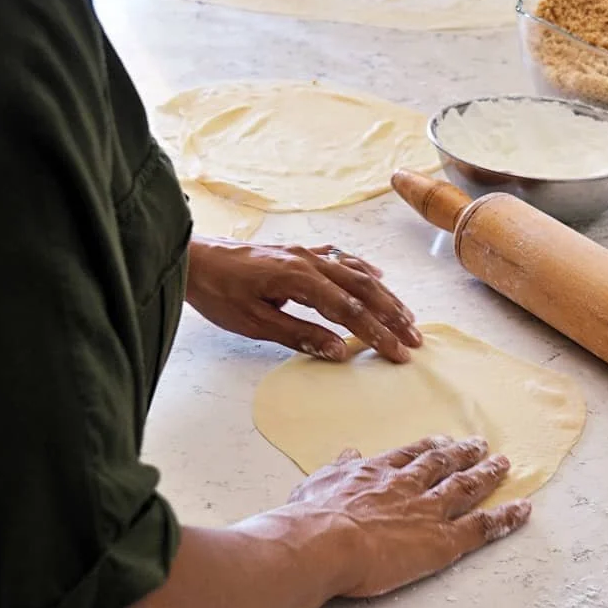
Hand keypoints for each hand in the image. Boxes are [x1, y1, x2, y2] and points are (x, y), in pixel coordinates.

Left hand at [186, 236, 422, 362]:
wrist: (192, 259)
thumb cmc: (217, 293)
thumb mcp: (255, 322)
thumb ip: (300, 335)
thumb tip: (340, 351)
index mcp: (299, 279)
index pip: (350, 311)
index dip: (378, 334)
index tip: (398, 353)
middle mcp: (310, 262)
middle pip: (363, 290)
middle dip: (392, 316)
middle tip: (414, 339)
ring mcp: (306, 254)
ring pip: (357, 273)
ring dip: (384, 296)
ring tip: (407, 316)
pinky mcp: (299, 253)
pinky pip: (341, 258)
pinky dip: (363, 269)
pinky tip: (377, 279)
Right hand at [290, 436, 531, 597]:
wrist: (322, 541)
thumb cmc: (311, 518)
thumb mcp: (317, 483)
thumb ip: (337, 469)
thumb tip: (348, 454)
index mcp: (378, 473)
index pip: (410, 455)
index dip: (429, 448)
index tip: (442, 441)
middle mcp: (409, 486)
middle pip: (444, 464)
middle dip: (464, 454)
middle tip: (481, 444)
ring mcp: (429, 511)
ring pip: (467, 488)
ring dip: (488, 474)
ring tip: (504, 465)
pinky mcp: (443, 540)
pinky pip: (482, 527)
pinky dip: (505, 518)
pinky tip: (522, 510)